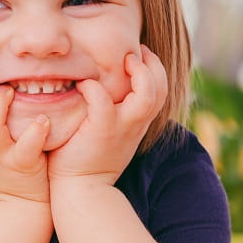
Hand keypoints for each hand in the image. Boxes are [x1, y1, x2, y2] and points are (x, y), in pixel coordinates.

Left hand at [47, 46, 168, 184]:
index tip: (140, 55)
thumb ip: (112, 114)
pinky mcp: (101, 130)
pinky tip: (83, 84)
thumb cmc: (87, 160)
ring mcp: (121, 127)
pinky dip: (94, 88)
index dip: (154, 69)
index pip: (159, 90)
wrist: (81, 191)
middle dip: (153, 64)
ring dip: (139, 72)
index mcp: (138, 123)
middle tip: (136, 51)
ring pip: (147, 94)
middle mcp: (135, 124)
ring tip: (124, 60)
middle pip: (161, 88)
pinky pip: (102, 100)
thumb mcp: (108, 135)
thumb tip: (102, 89)